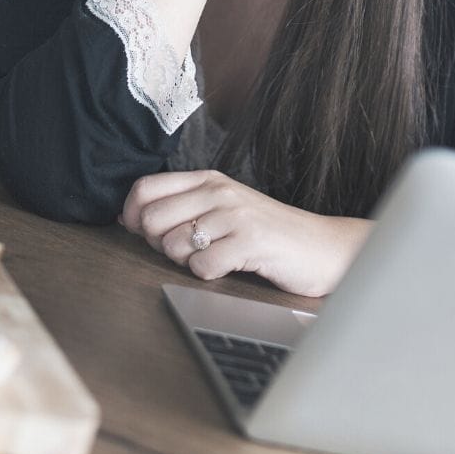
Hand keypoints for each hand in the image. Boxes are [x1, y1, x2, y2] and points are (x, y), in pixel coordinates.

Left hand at [120, 169, 369, 297]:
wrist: (323, 247)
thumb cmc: (269, 233)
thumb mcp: (225, 208)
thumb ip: (184, 207)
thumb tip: (131, 219)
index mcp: (209, 179)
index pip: (145, 188)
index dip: (132, 215)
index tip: (142, 233)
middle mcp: (220, 191)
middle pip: (151, 218)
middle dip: (159, 244)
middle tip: (188, 250)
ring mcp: (236, 215)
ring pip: (173, 244)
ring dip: (186, 261)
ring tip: (214, 257)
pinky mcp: (250, 241)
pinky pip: (202, 266)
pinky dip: (210, 274)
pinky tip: (230, 266)